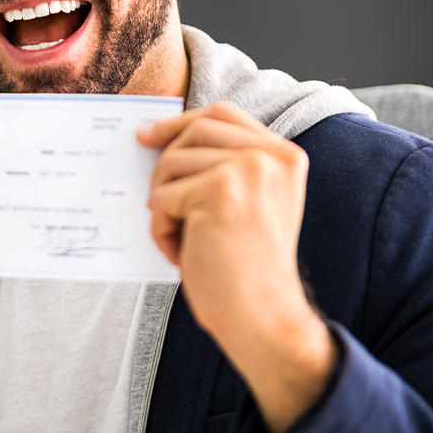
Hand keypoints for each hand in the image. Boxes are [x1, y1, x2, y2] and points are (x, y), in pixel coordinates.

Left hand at [138, 101, 335, 432]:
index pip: (222, 114)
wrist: (263, 317)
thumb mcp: (248, 204)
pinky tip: (182, 253)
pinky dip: (162, 228)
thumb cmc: (246, 269)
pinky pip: (163, 197)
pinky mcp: (221, 190)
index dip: (180, 122)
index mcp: (284, 156)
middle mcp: (272, 156)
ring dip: (165, 204)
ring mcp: (248, 170)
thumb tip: (156, 137)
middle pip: (194, 131)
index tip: (148, 136)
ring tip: (184, 239)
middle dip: (166, 166)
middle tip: (163, 206)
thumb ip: (223, 166)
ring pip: (172, 162)